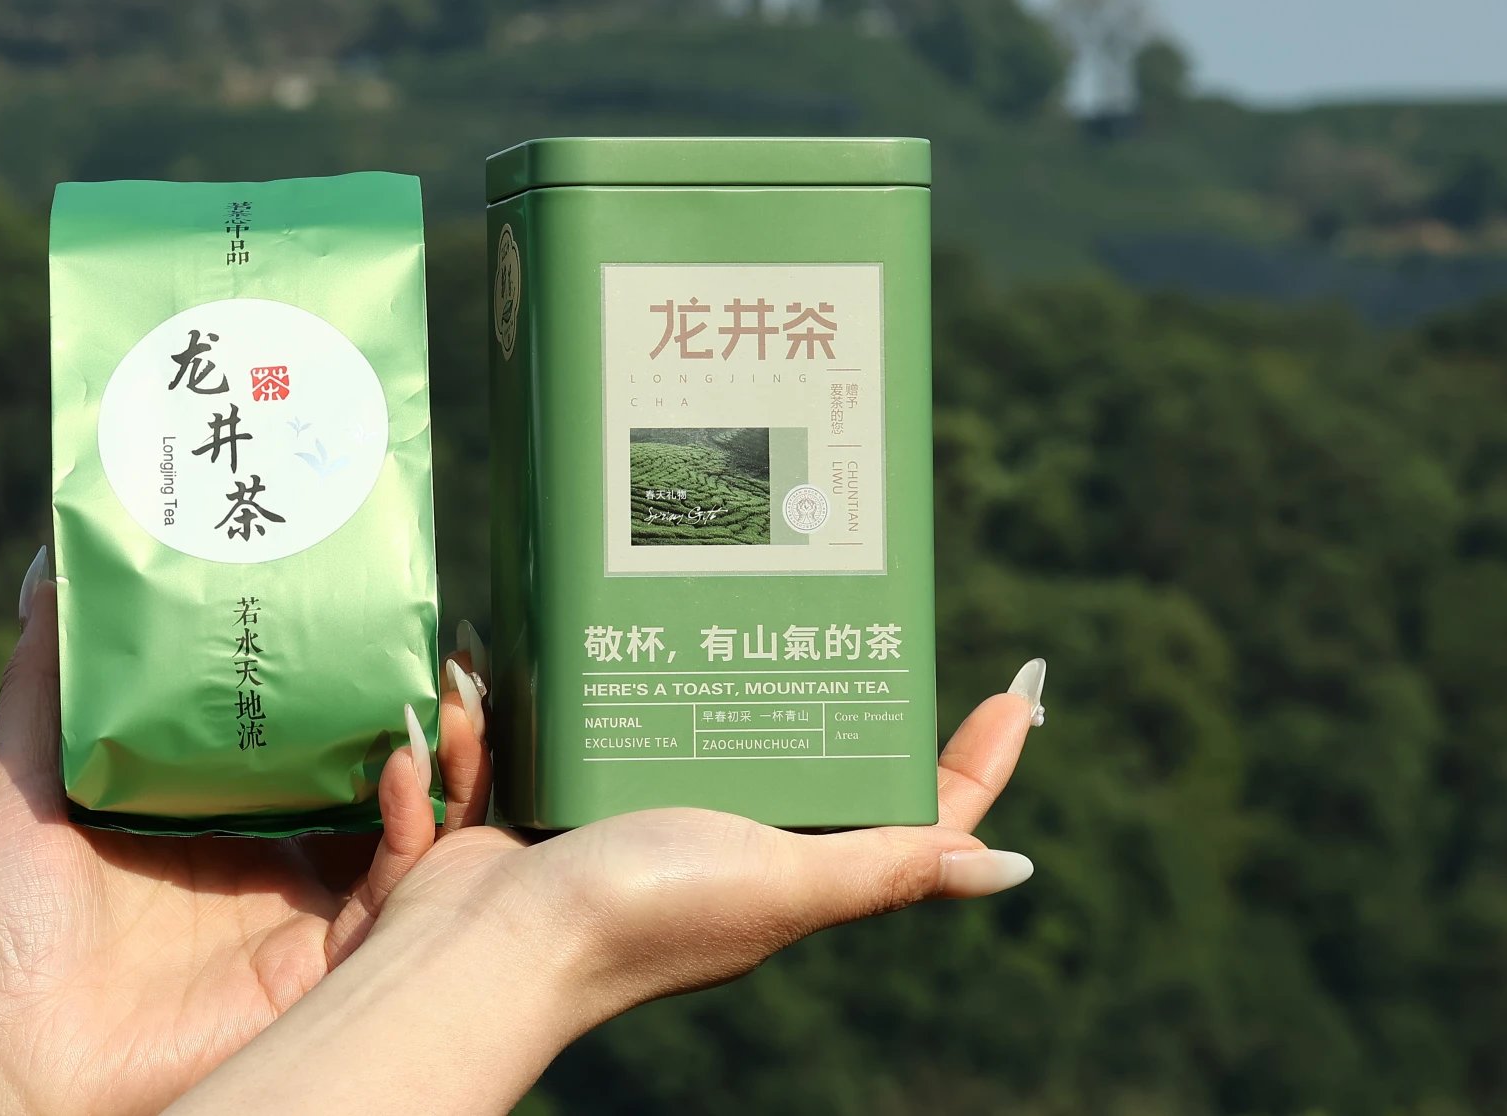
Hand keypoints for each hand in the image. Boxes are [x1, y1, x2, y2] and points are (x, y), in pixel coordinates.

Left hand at [0, 550, 491, 1115]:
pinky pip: (401, 889)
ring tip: (453, 695)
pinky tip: (402, 767)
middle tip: (453, 646)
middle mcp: (283, 849)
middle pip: (393, 764)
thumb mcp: (21, 777)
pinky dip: (418, 825)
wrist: (5, 1051)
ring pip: (423, 822)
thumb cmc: (2, 926)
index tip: (391, 605)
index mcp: (229, 803)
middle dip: (438, 704)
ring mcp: (311, 905)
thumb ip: (45, 678)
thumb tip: (50, 563)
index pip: (323, 721)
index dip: (367, 668)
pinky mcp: (325, 963)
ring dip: (453, 753)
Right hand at [168, 658, 1047, 1115]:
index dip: (977, 750)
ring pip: (704, 696)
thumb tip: (1014, 867)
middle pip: (812, 729)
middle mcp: (738, 828)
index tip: (1019, 680)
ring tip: (728, 565)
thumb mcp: (780, 884)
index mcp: (799, 858)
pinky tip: (602, 605)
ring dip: (704, 640)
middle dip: (829, 656)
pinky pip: (602, 696)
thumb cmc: (641, 916)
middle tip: (856, 574)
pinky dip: (598, 659)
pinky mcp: (578, 774)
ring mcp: (654, 798)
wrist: (487, 942)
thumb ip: (885, 869)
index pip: (918, 803)